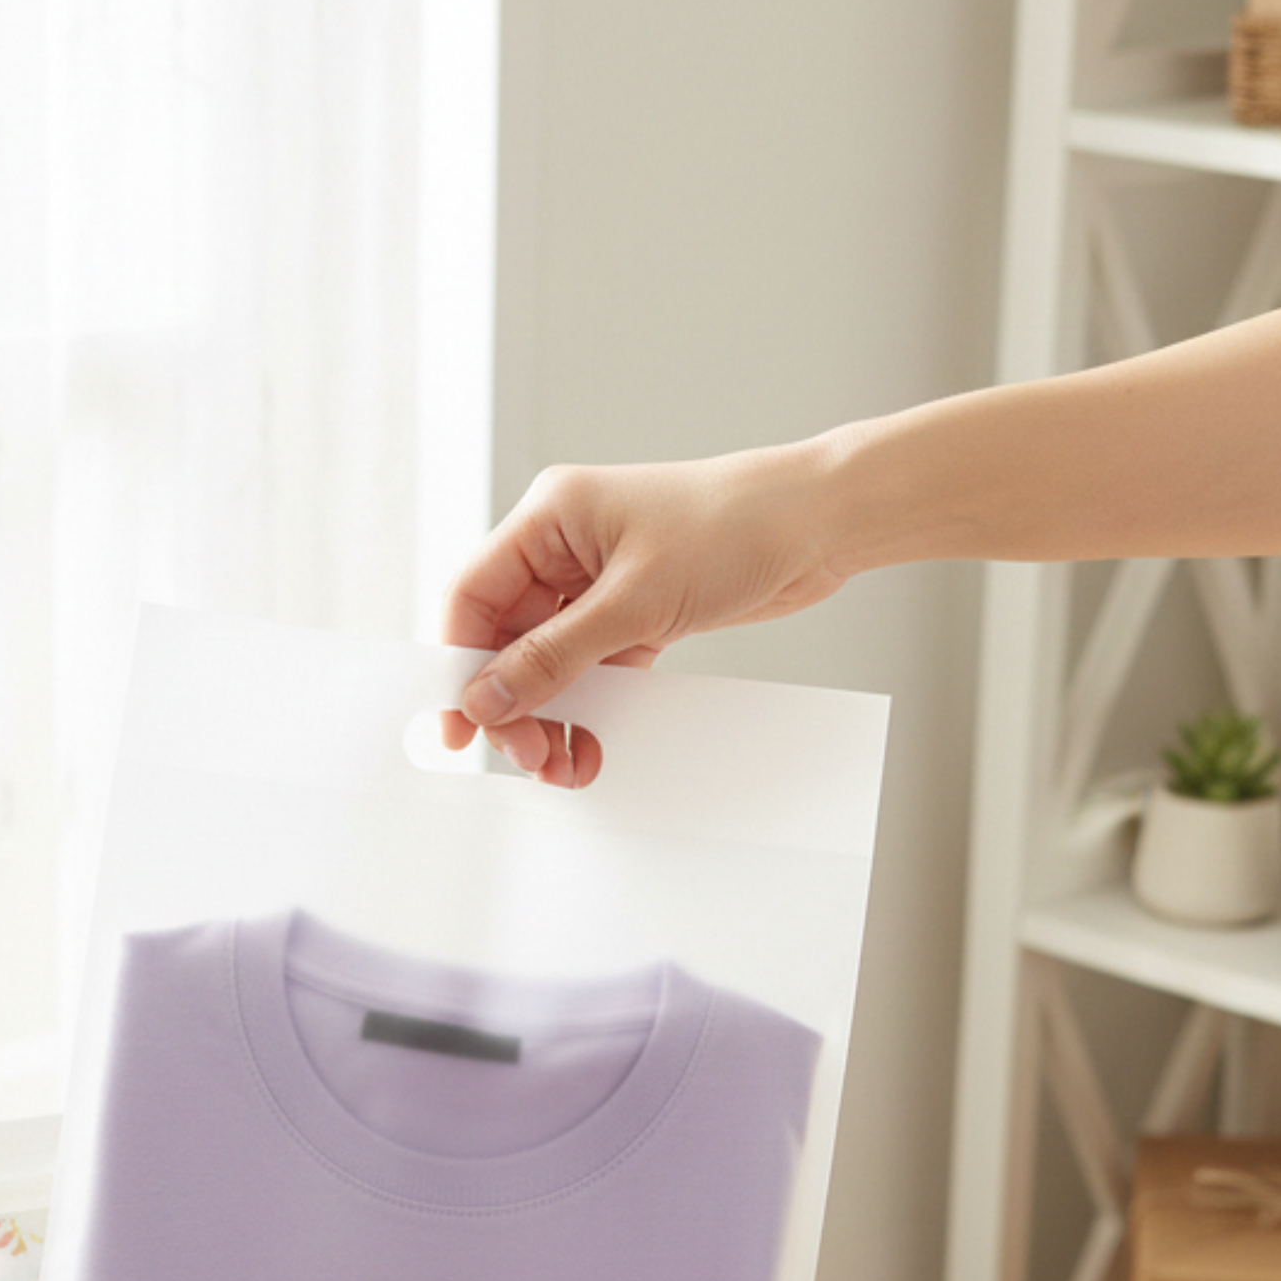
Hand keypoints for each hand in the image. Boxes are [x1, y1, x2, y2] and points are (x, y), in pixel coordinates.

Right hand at [443, 446, 848, 786]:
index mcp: (549, 517)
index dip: (459, 662)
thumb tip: (489, 697)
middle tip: (528, 754)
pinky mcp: (636, 611)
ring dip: (552, 715)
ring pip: (550, 661)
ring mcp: (600, 581)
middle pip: (508, 638)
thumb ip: (555, 655)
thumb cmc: (735, 528)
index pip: (474, 595)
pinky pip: (593, 669)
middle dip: (514, 702)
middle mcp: (566, 547)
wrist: (821, 525)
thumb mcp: (634, 601)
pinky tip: (592, 746)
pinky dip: (591, 709)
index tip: (461, 726)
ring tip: (561, 763)